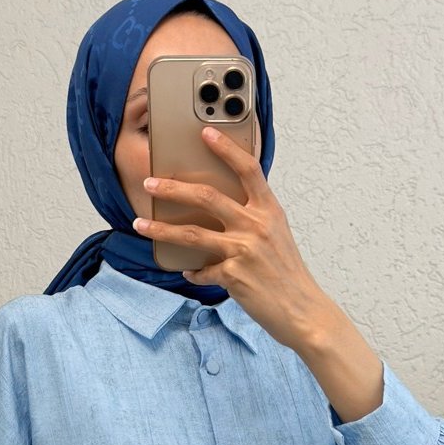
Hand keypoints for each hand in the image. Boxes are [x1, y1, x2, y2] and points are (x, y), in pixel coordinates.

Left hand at [132, 125, 330, 352]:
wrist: (303, 311)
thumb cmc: (289, 275)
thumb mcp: (278, 236)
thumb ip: (254, 218)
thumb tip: (223, 210)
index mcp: (269, 211)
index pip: (248, 169)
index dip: (226, 149)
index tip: (205, 133)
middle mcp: (256, 226)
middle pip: (206, 196)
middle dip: (172, 188)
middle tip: (149, 184)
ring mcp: (244, 250)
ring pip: (192, 233)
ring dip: (161, 229)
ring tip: (140, 225)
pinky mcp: (234, 276)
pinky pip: (202, 270)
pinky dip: (193, 272)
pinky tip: (188, 272)